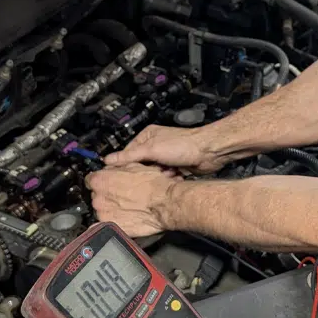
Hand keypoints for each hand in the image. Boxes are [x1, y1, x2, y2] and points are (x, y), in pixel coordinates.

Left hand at [86, 163, 180, 236]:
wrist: (164, 202)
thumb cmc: (152, 184)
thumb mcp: (133, 165)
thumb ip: (116, 168)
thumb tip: (110, 169)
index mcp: (100, 180)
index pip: (91, 179)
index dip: (101, 180)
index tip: (107, 182)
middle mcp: (98, 198)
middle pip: (97, 195)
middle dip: (107, 195)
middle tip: (122, 194)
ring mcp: (103, 214)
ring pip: (102, 210)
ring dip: (110, 208)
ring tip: (126, 207)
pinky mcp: (111, 226)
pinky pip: (103, 225)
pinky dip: (108, 223)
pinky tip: (118, 219)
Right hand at [104, 124, 225, 173]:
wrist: (209, 152)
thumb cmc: (183, 145)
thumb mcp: (151, 149)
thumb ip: (130, 156)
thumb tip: (109, 160)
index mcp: (147, 137)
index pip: (129, 153)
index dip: (126, 165)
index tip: (121, 176)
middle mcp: (156, 146)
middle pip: (142, 165)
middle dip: (146, 173)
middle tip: (148, 177)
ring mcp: (166, 157)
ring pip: (154, 174)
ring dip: (158, 177)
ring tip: (164, 176)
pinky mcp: (176, 168)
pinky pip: (165, 178)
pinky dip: (168, 180)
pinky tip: (173, 179)